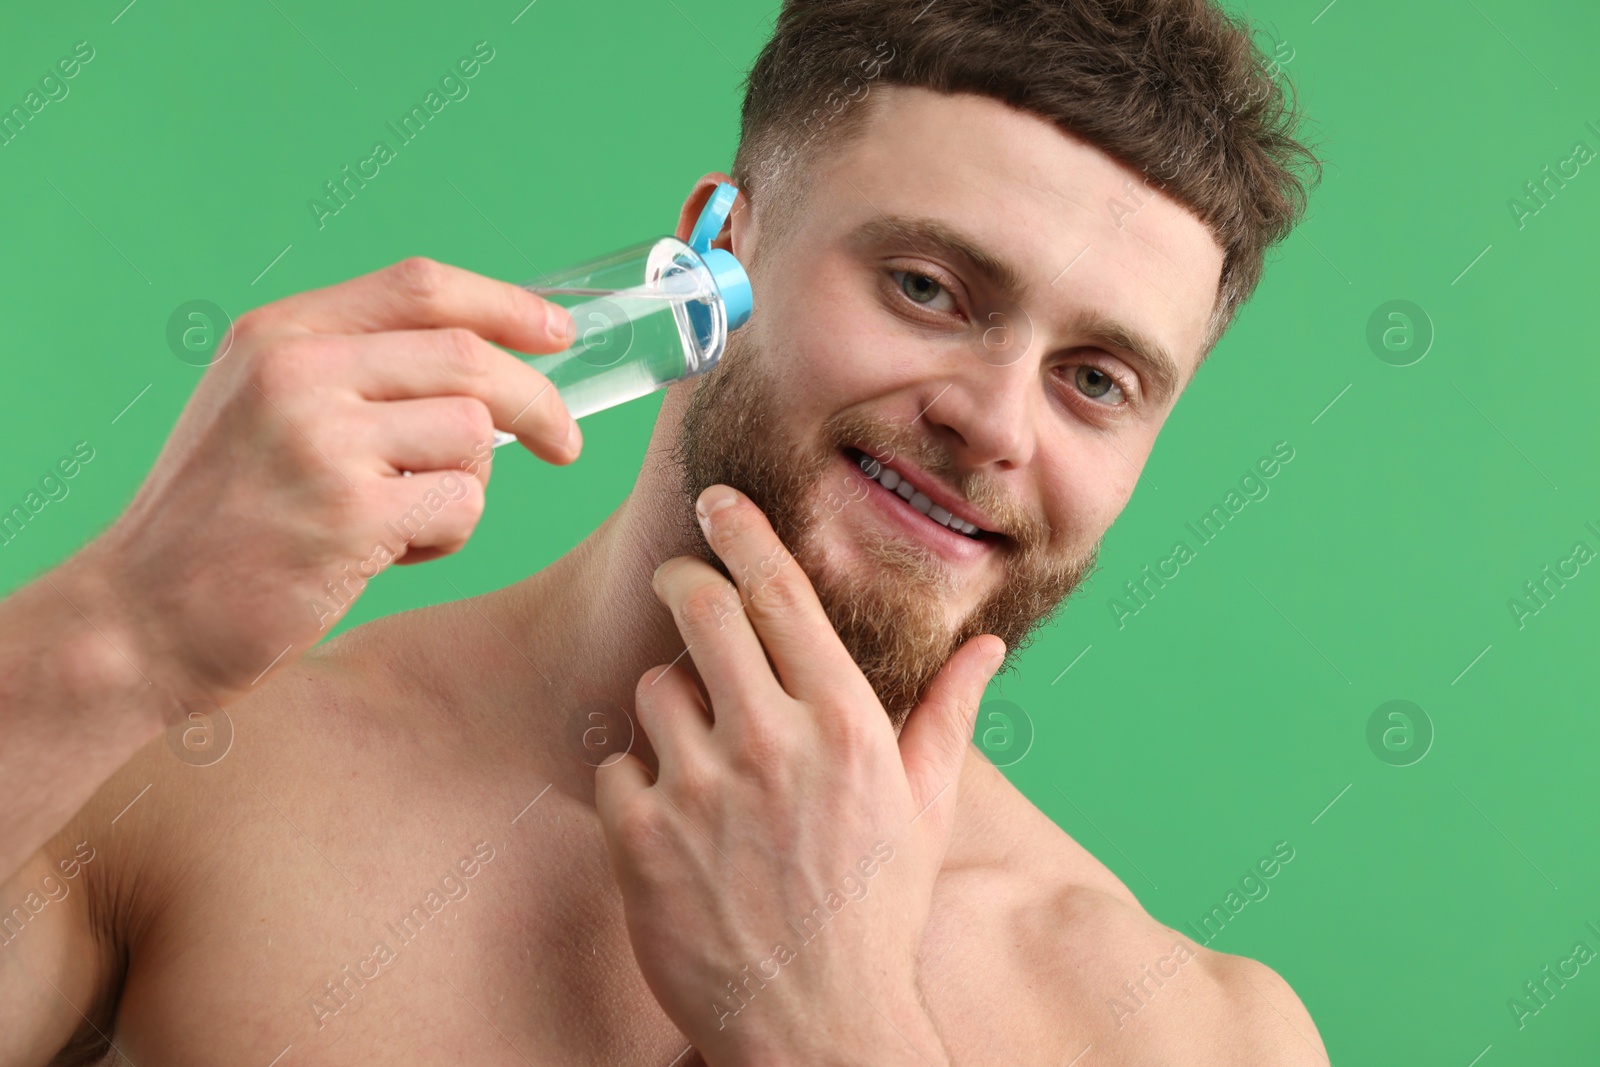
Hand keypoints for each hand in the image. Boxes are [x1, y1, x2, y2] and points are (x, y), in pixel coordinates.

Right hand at [82, 256, 577, 715]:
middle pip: (468, 358)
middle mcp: (297, 372)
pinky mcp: (350, 517)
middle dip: (537, 402)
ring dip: (467, 488)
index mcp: (279, 333)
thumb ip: (357, 369)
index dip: (507, 304)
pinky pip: (460, 507)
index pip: (421, 286)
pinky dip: (445, 537)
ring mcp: (322, 443)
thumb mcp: (263, 407)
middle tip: (563, 443)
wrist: (142, 617)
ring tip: (405, 520)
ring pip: (473, 438)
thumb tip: (488, 358)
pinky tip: (385, 554)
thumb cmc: (223, 519)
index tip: (558, 332)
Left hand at [594, 483, 1004, 1066]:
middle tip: (682, 586)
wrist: (817, 1024)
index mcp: (844, 725)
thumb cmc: (876, 908)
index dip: (742, 534)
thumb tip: (991, 643)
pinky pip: (616, 765)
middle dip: (685, 583)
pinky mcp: (640, 840)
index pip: (780, 594)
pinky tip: (675, 823)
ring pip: (653, 689)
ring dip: (670, 707)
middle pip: (701, 611)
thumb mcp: (926, 807)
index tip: (715, 503)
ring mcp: (700, 791)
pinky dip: (636, 783)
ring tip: (704, 758)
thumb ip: (948, 712)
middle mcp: (772, 744)